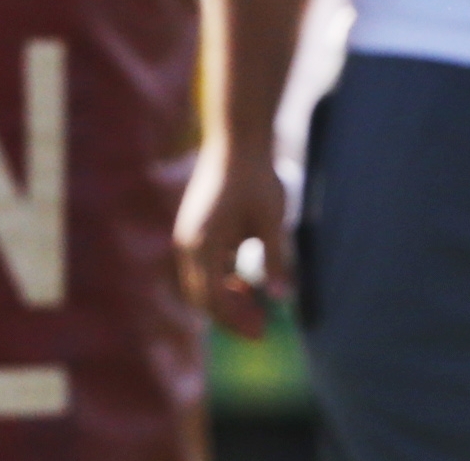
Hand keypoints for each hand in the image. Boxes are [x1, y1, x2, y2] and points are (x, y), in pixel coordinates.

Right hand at [173, 137, 291, 338]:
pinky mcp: (193, 229)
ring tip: (256, 308)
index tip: (262, 332)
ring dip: (224, 298)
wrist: (236, 138)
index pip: (213, 298)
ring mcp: (186, 237)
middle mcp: (186, 245)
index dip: (237, 319)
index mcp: (202, 245)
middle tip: (260, 328)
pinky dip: (220, 280)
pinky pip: (202, 267)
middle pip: (201, 296)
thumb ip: (276, 259)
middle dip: (230, 316)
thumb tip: (283, 297)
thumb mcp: (271, 219)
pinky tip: (245, 282)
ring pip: (199, 283)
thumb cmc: (256, 176)